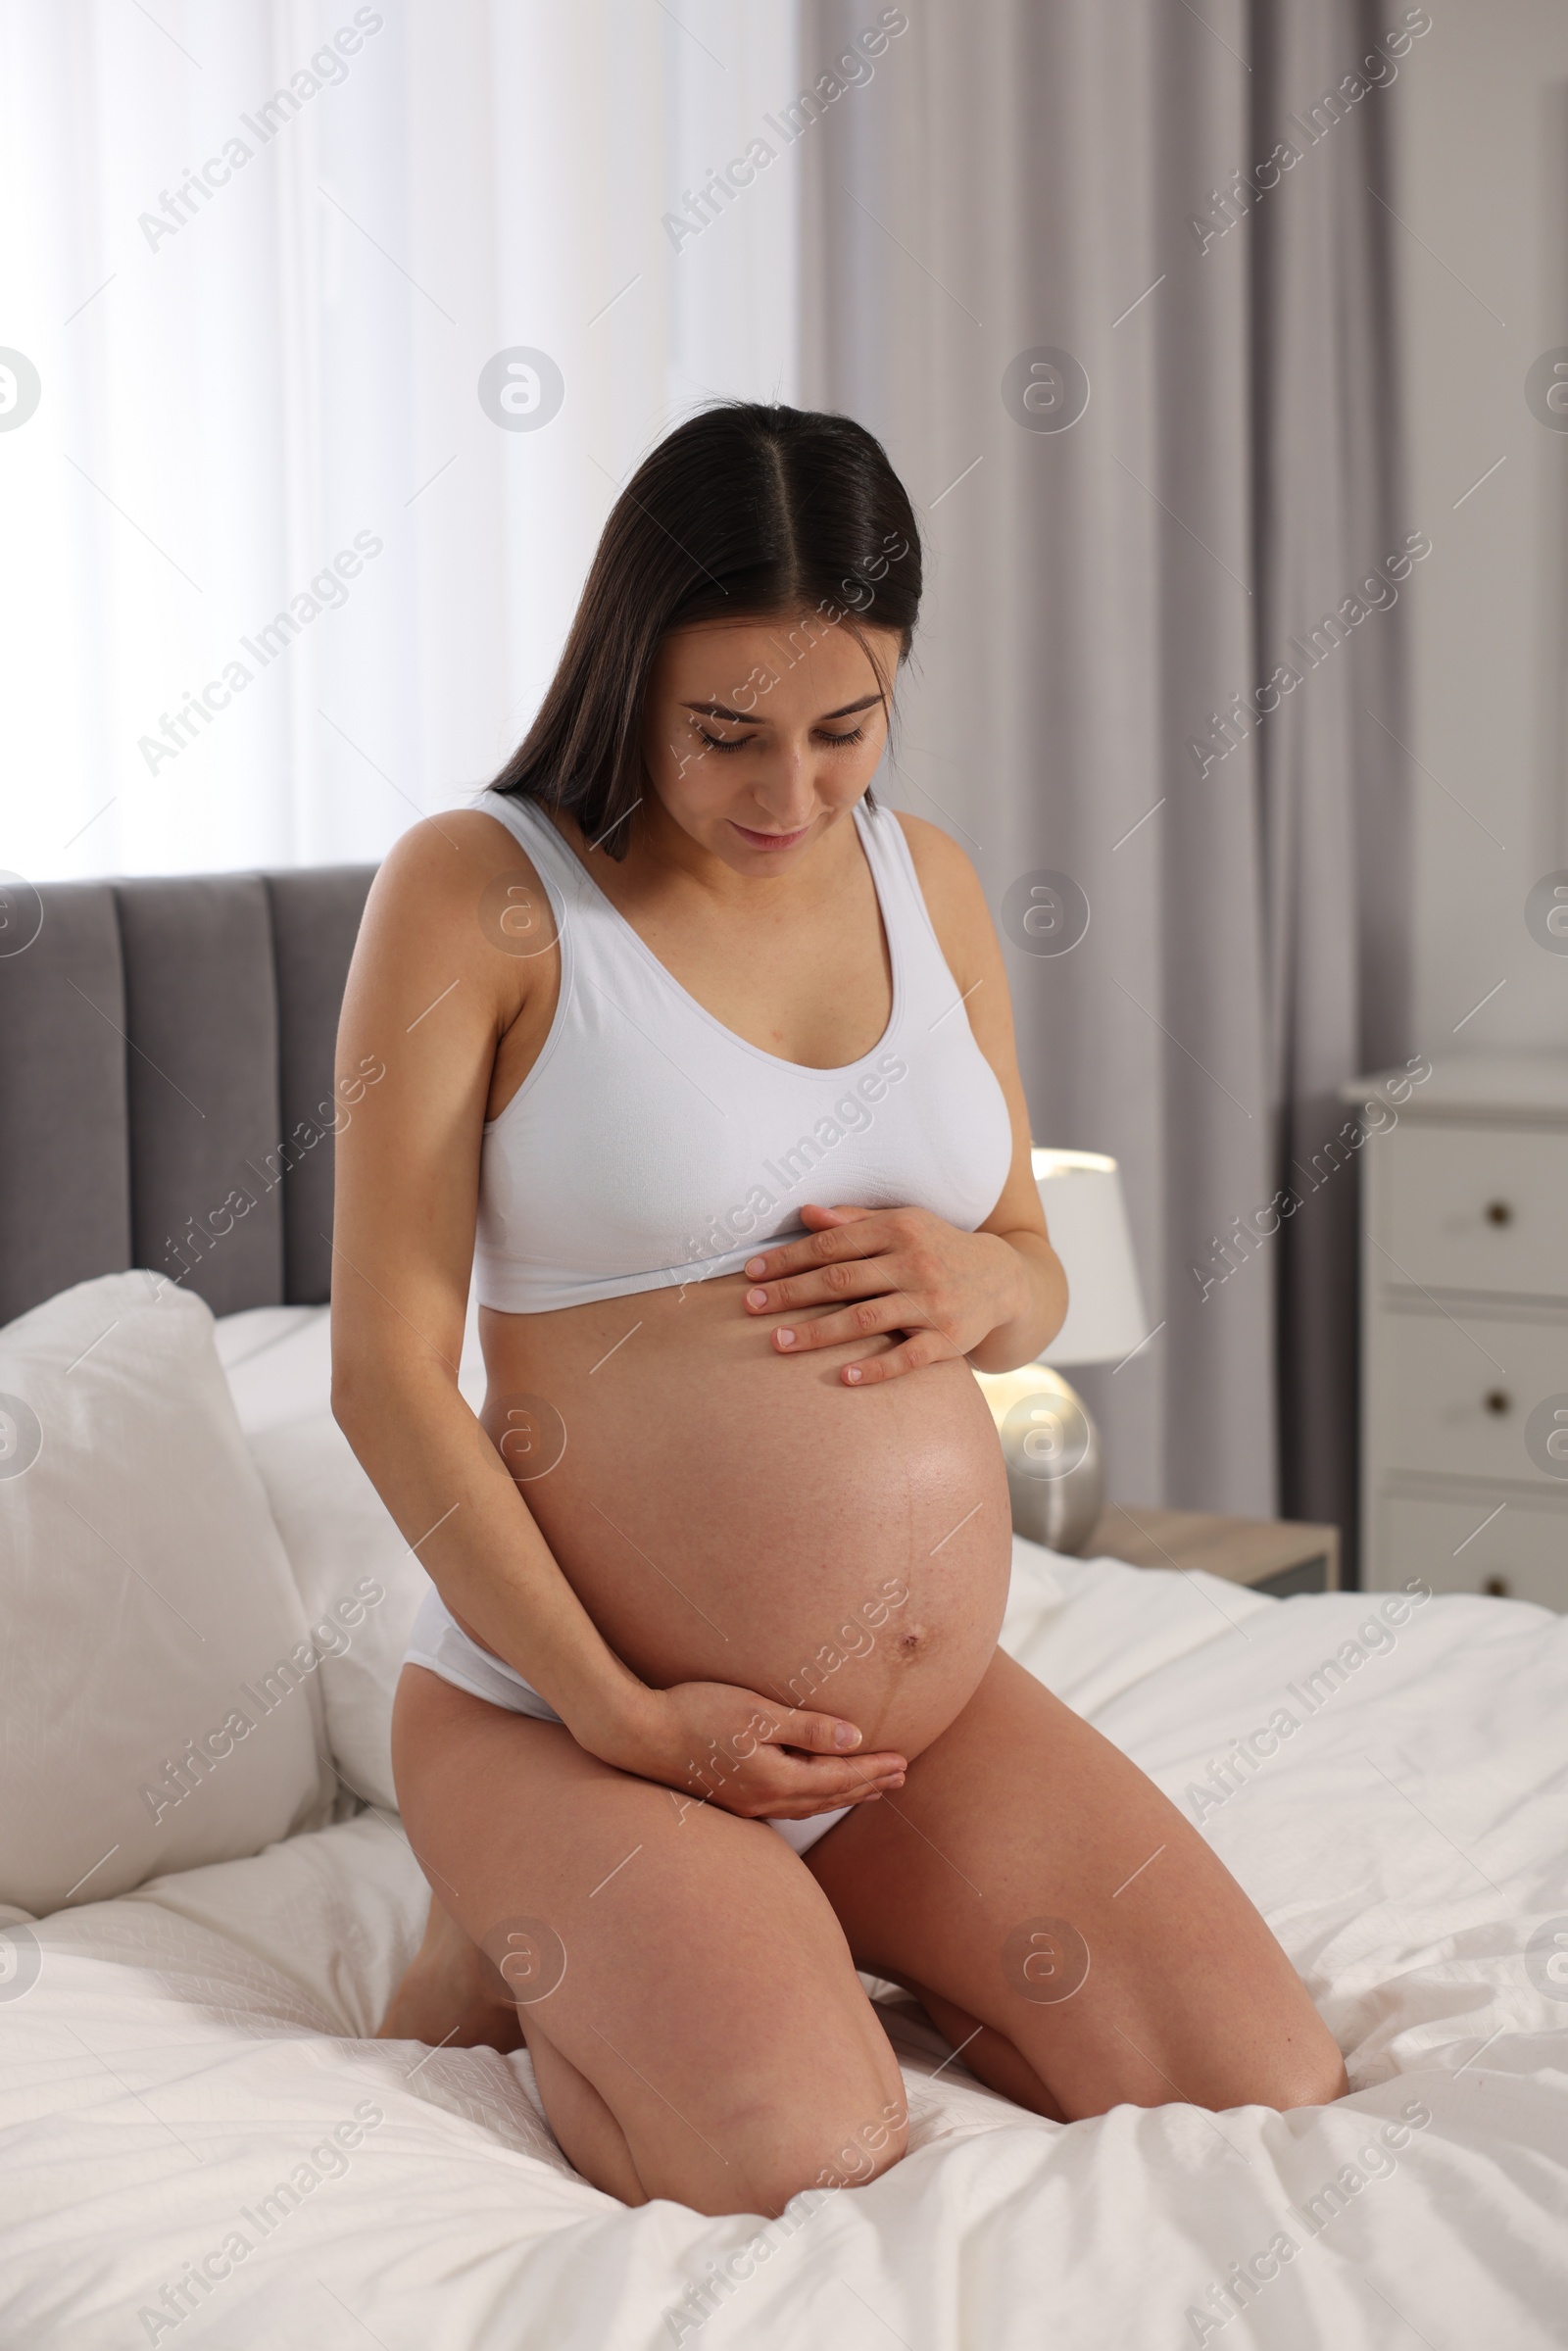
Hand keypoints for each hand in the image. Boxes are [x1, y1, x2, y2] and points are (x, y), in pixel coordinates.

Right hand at [600, 1680, 906, 1822]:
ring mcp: (746, 1803)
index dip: (873, 1769)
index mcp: (776, 1779)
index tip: (903, 1762)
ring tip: (868, 1788)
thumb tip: (853, 1741)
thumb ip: (806, 1728)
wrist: (637, 1734)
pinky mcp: (731, 1798)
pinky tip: (811, 1794)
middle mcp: (765, 1800)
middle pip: (829, 1796)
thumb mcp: (756, 1712)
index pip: (839, 1777)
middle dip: (866, 1786)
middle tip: (899, 1778)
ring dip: (842, 1795)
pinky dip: (812, 1799)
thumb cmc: (694, 1713)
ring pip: (808, 1804)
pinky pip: (786, 1805)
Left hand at [741, 1202, 1026, 1385]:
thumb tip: (807, 1213)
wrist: (1004, 1278)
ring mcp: (933, 1303)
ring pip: (867, 1319)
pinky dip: (877, 1368)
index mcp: (899, 1230)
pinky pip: (908, 1356)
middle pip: (843, 1280)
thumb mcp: (903, 1223)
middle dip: (793, 1293)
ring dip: (820, 1332)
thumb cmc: (938, 1247)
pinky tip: (845, 1377)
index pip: (834, 1244)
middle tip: (751, 1307)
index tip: (752, 1273)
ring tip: (780, 1342)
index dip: (790, 1258)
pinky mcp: (949, 1339)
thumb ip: (855, 1221)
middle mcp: (916, 1263)